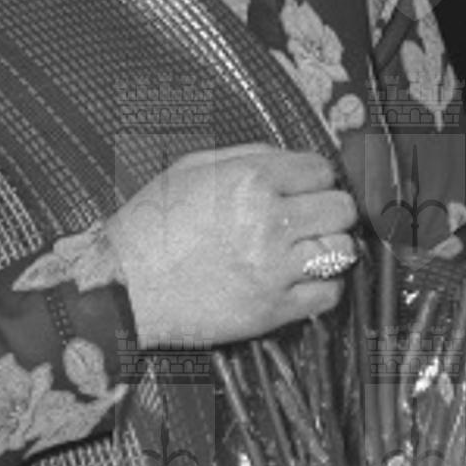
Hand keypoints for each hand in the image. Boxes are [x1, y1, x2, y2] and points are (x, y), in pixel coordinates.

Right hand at [106, 144, 359, 347]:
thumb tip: (291, 158)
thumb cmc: (151, 224)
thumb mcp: (191, 167)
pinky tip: (304, 278)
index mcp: (250, 180)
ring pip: (343, 249)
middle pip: (341, 208)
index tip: (302, 188)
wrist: (122, 286)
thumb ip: (247, 156)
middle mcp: (269, 220)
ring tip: (308, 248)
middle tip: (310, 216)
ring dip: (330, 246)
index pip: (320, 169)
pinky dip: (324, 286)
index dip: (313, 177)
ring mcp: (274, 268)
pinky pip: (329, 295)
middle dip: (329, 208)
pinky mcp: (272, 310)